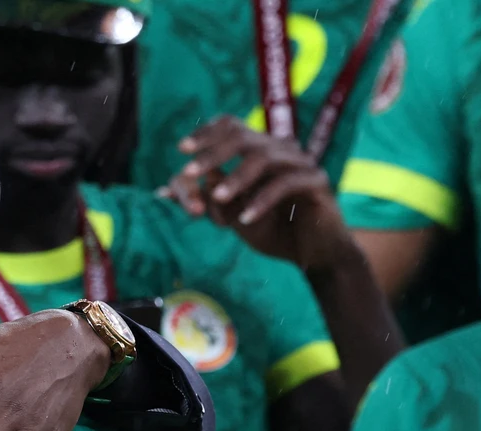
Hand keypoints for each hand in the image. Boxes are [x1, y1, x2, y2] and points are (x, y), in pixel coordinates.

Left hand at [171, 117, 355, 273]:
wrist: (313, 254)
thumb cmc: (273, 230)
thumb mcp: (231, 216)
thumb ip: (203, 201)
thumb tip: (163, 191)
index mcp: (260, 151)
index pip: (232, 127)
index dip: (206, 133)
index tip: (182, 148)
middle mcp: (281, 150)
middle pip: (243, 137)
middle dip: (213, 154)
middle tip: (189, 171)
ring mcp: (301, 163)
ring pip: (264, 157)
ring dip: (236, 178)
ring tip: (218, 200)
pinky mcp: (317, 182)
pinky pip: (286, 184)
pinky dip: (261, 201)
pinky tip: (245, 220)